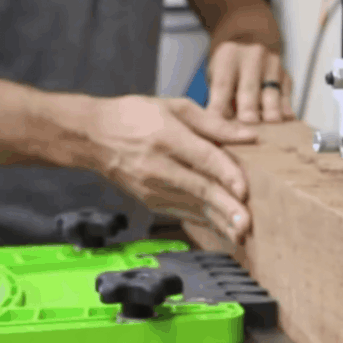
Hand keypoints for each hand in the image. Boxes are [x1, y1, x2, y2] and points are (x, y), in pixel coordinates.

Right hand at [80, 95, 256, 242]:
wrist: (94, 137)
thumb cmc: (136, 116)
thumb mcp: (175, 107)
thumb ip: (214, 123)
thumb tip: (249, 135)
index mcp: (166, 136)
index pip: (203, 158)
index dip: (225, 174)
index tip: (244, 189)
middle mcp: (159, 166)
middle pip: (200, 189)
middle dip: (225, 208)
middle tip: (246, 224)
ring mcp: (153, 187)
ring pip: (193, 206)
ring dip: (219, 222)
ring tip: (241, 234)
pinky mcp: (150, 201)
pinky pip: (183, 212)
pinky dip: (204, 222)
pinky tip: (223, 229)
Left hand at [207, 41, 294, 123]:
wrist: (250, 44)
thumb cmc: (228, 69)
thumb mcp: (217, 75)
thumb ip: (219, 98)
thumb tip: (221, 127)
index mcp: (228, 56)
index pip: (222, 85)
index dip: (220, 106)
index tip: (219, 127)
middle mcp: (252, 56)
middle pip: (249, 88)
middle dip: (248, 110)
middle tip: (247, 127)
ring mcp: (272, 64)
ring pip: (271, 94)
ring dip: (269, 113)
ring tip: (268, 127)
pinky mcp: (286, 75)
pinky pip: (286, 97)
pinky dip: (284, 111)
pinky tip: (285, 121)